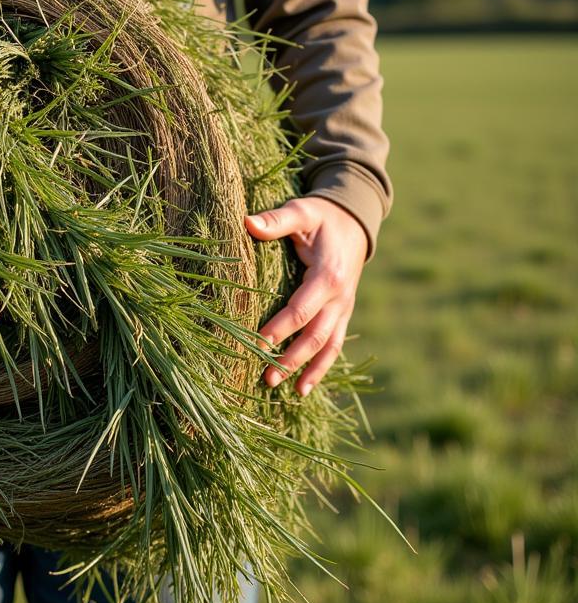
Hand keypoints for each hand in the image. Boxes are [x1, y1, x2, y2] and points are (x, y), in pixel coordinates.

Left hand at [244, 196, 367, 396]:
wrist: (354, 221)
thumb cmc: (322, 217)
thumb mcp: (301, 212)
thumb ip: (276, 220)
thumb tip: (247, 223)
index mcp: (329, 275)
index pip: (302, 308)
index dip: (281, 327)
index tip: (258, 342)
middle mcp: (341, 297)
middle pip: (316, 335)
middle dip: (292, 359)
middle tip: (266, 377)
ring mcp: (344, 308)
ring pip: (328, 346)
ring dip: (308, 370)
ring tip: (287, 391)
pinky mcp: (342, 313)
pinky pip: (334, 344)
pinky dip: (322, 367)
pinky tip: (304, 387)